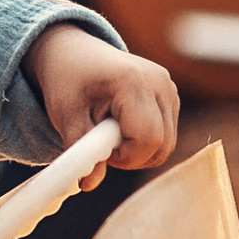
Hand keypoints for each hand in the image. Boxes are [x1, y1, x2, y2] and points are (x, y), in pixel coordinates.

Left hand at [23, 23, 178, 189]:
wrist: (74, 53)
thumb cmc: (68, 82)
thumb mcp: (67, 118)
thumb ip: (81, 152)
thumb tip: (88, 185)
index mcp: (133, 81)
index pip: (147, 139)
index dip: (124, 156)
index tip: (98, 147)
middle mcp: (159, 81)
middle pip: (162, 146)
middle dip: (132, 156)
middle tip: (102, 143)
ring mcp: (169, 86)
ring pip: (167, 143)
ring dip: (139, 149)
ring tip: (109, 132)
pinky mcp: (171, 93)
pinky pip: (167, 133)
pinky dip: (146, 139)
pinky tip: (122, 123)